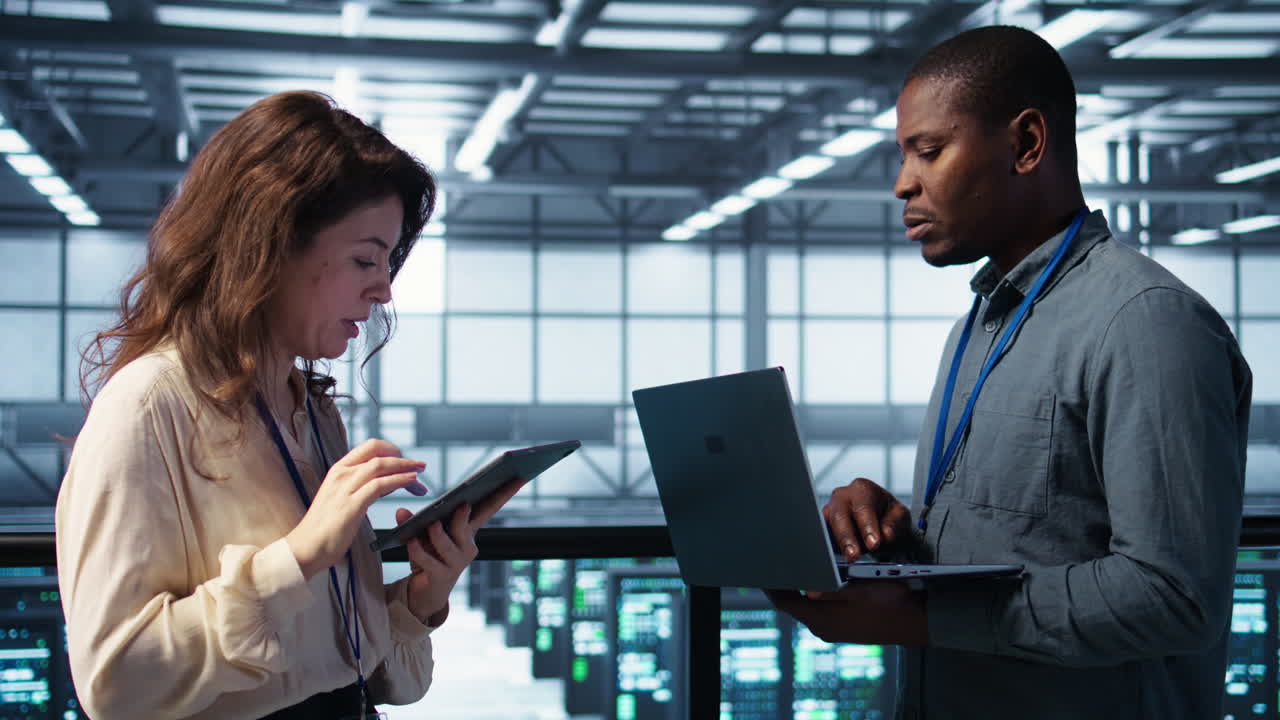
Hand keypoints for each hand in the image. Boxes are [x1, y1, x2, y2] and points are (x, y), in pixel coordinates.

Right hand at [286, 439, 426, 579]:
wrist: (305, 548)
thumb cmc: (326, 528)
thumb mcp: (345, 499)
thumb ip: (364, 487)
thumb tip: (389, 481)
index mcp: (338, 470)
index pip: (369, 447)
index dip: (391, 449)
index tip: (405, 459)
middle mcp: (341, 474)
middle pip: (378, 452)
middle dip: (402, 456)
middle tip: (419, 465)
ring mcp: (345, 488)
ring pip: (381, 465)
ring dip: (405, 466)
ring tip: (419, 472)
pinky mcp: (351, 504)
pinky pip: (380, 485)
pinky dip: (399, 480)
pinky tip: (411, 482)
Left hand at [399, 477, 527, 624]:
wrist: (426, 591)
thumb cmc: (429, 557)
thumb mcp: (423, 535)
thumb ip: (413, 522)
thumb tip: (401, 511)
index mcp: (469, 531)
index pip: (489, 508)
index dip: (504, 493)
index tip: (520, 476)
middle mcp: (467, 546)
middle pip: (466, 526)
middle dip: (463, 516)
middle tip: (461, 504)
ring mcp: (457, 562)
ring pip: (448, 544)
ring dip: (438, 533)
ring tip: (430, 525)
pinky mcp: (442, 576)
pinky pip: (430, 561)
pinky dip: (419, 550)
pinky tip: (411, 542)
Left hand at [765, 582, 927, 645]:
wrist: (915, 620)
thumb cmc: (889, 601)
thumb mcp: (859, 588)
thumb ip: (829, 590)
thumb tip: (805, 590)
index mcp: (822, 618)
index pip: (784, 602)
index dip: (771, 586)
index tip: (762, 570)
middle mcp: (823, 628)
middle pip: (792, 605)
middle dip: (784, 586)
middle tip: (778, 565)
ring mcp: (832, 631)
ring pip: (806, 609)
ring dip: (799, 591)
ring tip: (795, 570)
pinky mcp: (842, 630)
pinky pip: (819, 612)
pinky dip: (813, 598)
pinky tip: (818, 583)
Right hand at [824, 478, 911, 561]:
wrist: (880, 519)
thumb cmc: (888, 514)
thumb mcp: (900, 516)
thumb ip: (894, 524)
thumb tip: (885, 534)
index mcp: (862, 489)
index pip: (863, 507)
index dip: (867, 526)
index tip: (874, 543)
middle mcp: (842, 496)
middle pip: (839, 516)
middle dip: (846, 537)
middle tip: (854, 555)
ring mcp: (830, 510)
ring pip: (828, 526)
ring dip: (837, 544)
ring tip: (848, 558)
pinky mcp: (825, 526)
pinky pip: (824, 536)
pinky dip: (832, 547)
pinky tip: (841, 557)